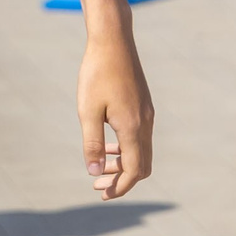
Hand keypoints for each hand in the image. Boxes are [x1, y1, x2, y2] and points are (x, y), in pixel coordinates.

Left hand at [79, 30, 152, 199]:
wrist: (113, 41)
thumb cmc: (97, 73)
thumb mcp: (88, 111)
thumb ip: (92, 143)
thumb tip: (94, 172)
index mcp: (133, 128)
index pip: (133, 170)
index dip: (119, 187)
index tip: (102, 194)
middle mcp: (146, 123)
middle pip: (141, 165)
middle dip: (122, 179)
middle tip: (98, 186)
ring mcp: (147, 114)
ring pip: (141, 151)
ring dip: (123, 164)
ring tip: (99, 168)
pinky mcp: (144, 105)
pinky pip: (140, 136)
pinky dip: (126, 148)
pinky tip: (108, 145)